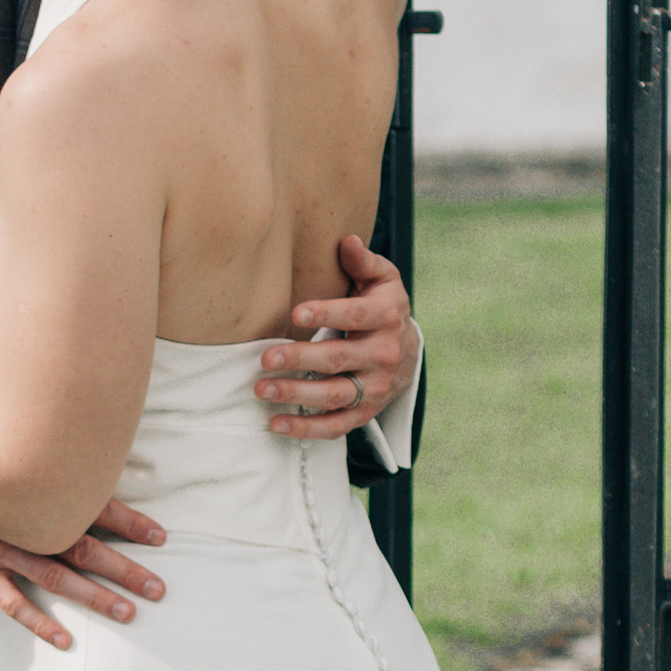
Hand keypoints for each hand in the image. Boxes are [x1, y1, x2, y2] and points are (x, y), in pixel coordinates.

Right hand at [0, 488, 166, 649]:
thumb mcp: (16, 461)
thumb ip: (54, 473)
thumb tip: (95, 474)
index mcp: (39, 492)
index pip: (94, 507)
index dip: (130, 522)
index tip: (160, 536)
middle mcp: (25, 522)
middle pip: (85, 547)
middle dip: (125, 568)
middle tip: (157, 588)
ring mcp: (1, 549)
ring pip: (55, 577)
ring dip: (93, 596)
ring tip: (127, 612)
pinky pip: (13, 602)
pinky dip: (38, 622)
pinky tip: (65, 638)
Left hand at [256, 233, 414, 439]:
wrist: (407, 351)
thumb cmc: (382, 307)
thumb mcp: (381, 280)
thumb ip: (363, 262)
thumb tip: (347, 241)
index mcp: (387, 317)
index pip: (356, 316)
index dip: (327, 313)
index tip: (296, 312)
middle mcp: (384, 355)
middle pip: (339, 360)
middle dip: (301, 359)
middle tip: (266, 359)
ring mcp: (375, 387)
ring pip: (335, 395)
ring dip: (297, 395)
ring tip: (263, 389)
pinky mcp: (365, 412)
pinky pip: (336, 426)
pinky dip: (306, 428)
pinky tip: (277, 423)